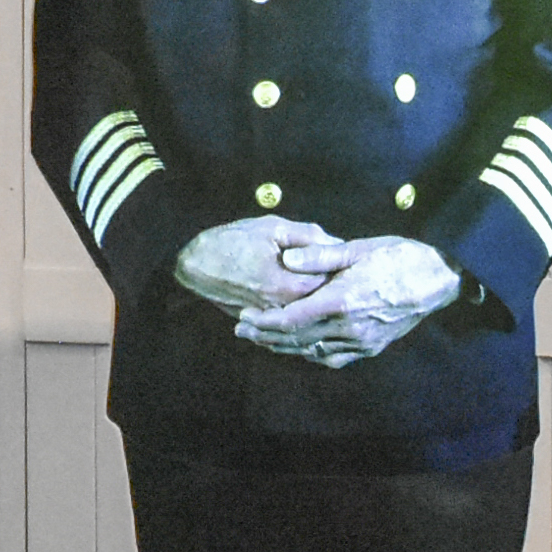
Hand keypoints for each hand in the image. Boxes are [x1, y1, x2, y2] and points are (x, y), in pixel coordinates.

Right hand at [175, 215, 341, 315]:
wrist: (195, 266)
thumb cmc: (232, 241)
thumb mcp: (273, 228)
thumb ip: (309, 236)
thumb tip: (338, 243)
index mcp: (294, 284)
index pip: (336, 283)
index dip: (348, 272)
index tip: (356, 264)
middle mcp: (287, 307)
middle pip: (326, 303)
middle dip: (338, 289)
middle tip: (348, 276)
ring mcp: (275, 318)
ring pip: (310, 315)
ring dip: (322, 304)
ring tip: (333, 290)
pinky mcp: (265, 322)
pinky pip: (292, 322)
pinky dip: (303, 313)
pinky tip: (310, 302)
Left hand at [235, 236, 459, 365]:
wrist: (440, 278)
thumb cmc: (400, 256)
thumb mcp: (358, 248)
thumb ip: (320, 256)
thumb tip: (287, 259)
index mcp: (342, 301)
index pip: (291, 320)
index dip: (264, 322)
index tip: (243, 317)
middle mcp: (349, 328)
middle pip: (297, 339)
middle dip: (265, 336)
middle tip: (242, 330)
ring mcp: (361, 341)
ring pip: (312, 351)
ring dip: (285, 347)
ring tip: (262, 339)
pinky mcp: (372, 346)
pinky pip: (334, 357)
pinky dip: (311, 354)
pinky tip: (300, 348)